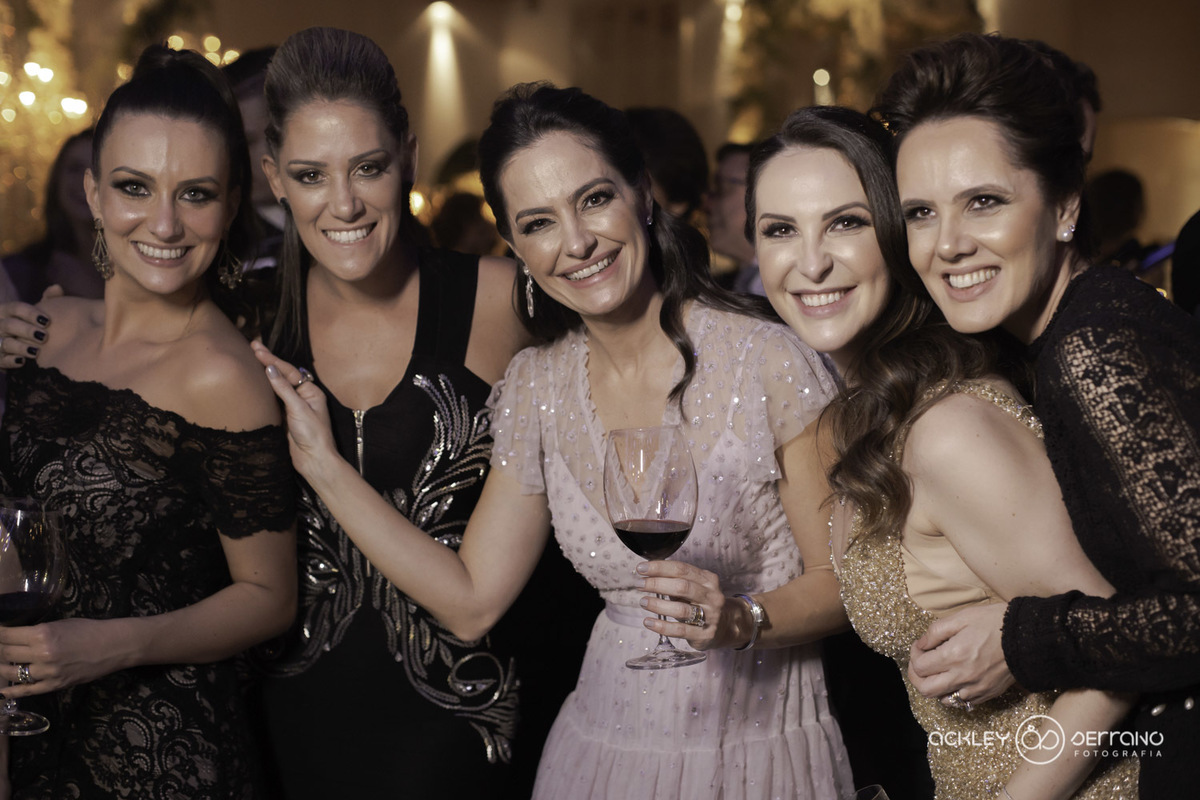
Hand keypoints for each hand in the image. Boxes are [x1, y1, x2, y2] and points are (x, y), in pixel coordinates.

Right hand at [0, 285, 59, 368]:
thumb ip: (46, 300)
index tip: (47, 321)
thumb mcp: (34, 313)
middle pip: (9, 325)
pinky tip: (22, 361)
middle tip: (44, 337)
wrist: (12, 347)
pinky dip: (11, 361)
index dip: (30, 313)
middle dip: (26, 331)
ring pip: (5, 343)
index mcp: (6, 311)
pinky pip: (1, 360)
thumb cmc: (27, 325)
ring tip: (36, 352)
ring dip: (21, 347)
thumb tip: (57, 287)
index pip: (15, 308)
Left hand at [0, 618, 132, 698]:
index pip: (6, 636)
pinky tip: (3, 690)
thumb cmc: (89, 629)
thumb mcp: (60, 624)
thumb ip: (37, 631)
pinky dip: (11, 691)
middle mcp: (41, 654)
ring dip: (3, 668)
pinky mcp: (54, 685)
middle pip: (6, 654)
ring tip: (3, 664)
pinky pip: (27, 690)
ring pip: (12, 673)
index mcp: (43, 634)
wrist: (114, 646)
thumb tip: (15, 636)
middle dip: (0, 649)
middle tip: (1, 646)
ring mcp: (47, 672)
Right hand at [251, 341, 338, 484]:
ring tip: (251, 358)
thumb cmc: (313, 435)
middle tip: (252, 345)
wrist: (313, 460)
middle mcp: (302, 396)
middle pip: (283, 375)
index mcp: (311, 392)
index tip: (257, 349)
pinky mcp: (284, 417)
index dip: (272, 359)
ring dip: (264, 373)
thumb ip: (283, 389)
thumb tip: (269, 369)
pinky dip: (263, 390)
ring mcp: (292, 406)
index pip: (289, 371)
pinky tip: (254, 382)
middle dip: (268, 361)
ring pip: (276, 386)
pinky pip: (272, 399)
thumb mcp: (298, 409)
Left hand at [636, 560, 749, 650]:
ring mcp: (710, 616)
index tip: (641, 568)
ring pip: (681, 609)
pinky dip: (662, 626)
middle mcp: (711, 596)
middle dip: (657, 584)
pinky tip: (648, 622)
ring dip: (658, 605)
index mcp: (708, 580)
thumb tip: (647, 574)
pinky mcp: (704, 634)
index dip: (660, 567)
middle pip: (682, 586)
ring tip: (643, 602)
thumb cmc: (702, 604)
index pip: (682, 569)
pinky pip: (680, 630)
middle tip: (640, 584)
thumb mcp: (694, 588)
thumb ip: (675, 581)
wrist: (726, 627)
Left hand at [908, 602, 1014, 706]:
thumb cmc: (995, 622)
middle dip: (917, 676)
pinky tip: (955, 679)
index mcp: (954, 656)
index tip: (920, 646)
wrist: (1028, 637)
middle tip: (921, 663)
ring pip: (942, 700)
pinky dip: (953, 694)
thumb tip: (922, 644)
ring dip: (934, 687)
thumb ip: (936, 631)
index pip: (919, 667)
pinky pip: (962, 702)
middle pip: (925, 689)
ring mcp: (976, 688)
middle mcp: (962, 676)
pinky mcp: (987, 694)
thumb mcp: (962, 617)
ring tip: (938, 672)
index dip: (914, 655)